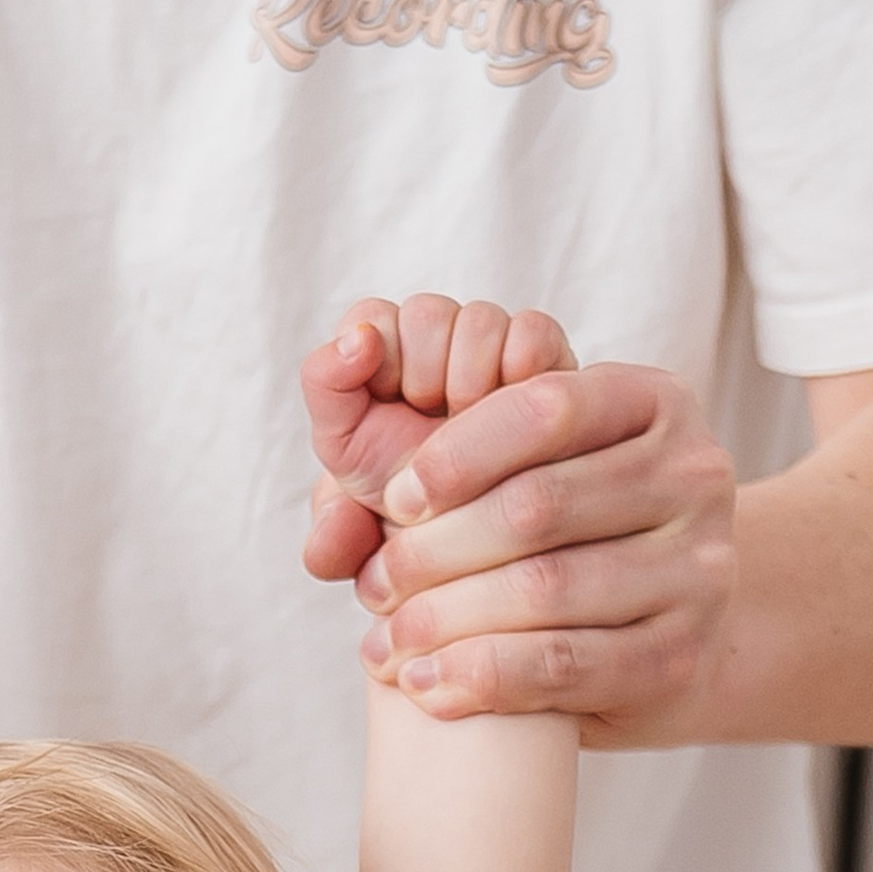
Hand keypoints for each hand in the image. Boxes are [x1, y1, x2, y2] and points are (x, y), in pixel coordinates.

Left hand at [303, 293, 575, 563]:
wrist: (480, 558)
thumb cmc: (410, 520)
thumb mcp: (347, 499)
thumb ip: (325, 407)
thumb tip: (354, 345)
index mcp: (381, 360)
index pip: (371, 318)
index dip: (379, 370)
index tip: (390, 423)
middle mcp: (437, 341)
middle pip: (427, 314)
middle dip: (424, 385)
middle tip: (431, 446)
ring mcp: (494, 345)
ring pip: (481, 322)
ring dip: (471, 389)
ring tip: (474, 448)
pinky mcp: (548, 358)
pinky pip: (531, 335)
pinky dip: (518, 379)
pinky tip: (513, 436)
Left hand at [314, 325, 736, 741]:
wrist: (663, 633)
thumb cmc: (566, 535)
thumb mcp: (527, 461)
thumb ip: (438, 423)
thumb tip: (342, 353)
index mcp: (654, 402)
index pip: (544, 407)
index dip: (456, 453)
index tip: (393, 498)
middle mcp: (693, 473)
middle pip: (537, 506)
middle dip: (436, 551)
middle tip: (374, 588)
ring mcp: (699, 567)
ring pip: (545, 589)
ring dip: (445, 621)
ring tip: (387, 644)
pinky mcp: (680, 655)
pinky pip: (563, 665)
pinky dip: (480, 676)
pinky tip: (428, 684)